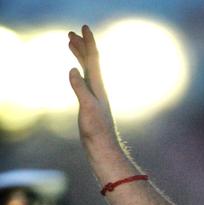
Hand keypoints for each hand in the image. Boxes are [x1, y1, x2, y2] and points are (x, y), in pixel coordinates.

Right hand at [68, 25, 119, 158]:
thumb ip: (81, 88)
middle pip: (90, 62)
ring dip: (80, 56)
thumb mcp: (87, 107)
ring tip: (72, 45)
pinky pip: (84, 81)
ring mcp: (95, 97)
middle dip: (82, 46)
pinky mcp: (90, 105)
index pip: (94, 60)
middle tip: (72, 33)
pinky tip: (76, 73)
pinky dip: (79, 72)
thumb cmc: (96, 130)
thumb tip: (73, 70)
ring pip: (87, 70)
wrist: (103, 148)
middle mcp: (98, 89)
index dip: (89, 43)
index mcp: (98, 87)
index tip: (85, 27)